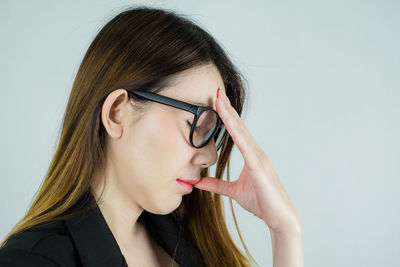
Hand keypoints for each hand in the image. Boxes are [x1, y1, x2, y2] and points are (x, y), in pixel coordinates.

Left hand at [194, 89, 300, 234]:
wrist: (280, 218)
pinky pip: (246, 147)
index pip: (236, 131)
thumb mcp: (234, 191)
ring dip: (230, 115)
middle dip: (227, 108)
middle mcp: (256, 152)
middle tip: (216, 92)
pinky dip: (237, 133)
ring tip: (219, 100)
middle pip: (239, 126)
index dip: (227, 116)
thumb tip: (198, 182)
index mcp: (251, 155)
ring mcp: (259, 157)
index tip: (216, 102)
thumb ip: (216, 185)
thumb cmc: (262, 202)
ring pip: (242, 132)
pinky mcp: (259, 167)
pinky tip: (229, 123)